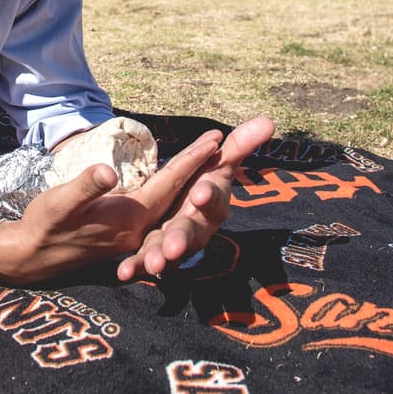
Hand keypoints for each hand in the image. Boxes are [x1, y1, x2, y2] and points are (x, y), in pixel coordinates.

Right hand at [3, 130, 226, 282]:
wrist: (33, 257)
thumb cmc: (46, 225)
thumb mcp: (60, 201)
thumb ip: (86, 186)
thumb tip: (107, 170)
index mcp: (130, 216)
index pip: (170, 182)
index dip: (192, 159)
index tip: (216, 138)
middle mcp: (140, 227)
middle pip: (178, 193)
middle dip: (200, 167)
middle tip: (223, 142)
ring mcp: (134, 234)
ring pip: (171, 204)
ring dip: (189, 181)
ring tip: (206, 160)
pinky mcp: (126, 236)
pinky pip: (158, 212)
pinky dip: (172, 195)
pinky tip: (176, 187)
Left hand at [116, 116, 273, 280]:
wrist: (189, 210)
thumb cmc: (206, 183)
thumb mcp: (219, 163)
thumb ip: (240, 144)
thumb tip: (269, 120)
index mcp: (212, 201)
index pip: (213, 198)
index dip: (209, 196)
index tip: (200, 193)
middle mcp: (196, 225)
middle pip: (190, 231)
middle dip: (181, 238)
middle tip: (172, 246)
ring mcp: (175, 242)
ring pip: (168, 251)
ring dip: (159, 258)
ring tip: (152, 263)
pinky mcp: (154, 253)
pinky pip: (144, 261)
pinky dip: (135, 267)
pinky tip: (123, 273)